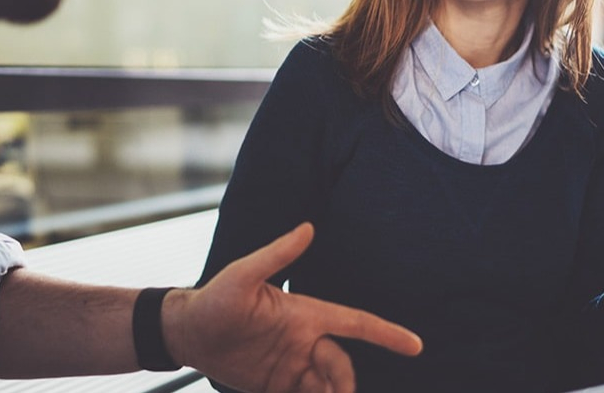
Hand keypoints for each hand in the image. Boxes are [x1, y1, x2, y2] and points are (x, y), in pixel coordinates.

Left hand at [163, 223, 422, 392]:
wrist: (186, 333)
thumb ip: (276, 255)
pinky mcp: (278, 386)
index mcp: (306, 315)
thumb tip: (307, 227)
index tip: (416, 346)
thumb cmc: (214, 298)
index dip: (387, 334)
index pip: (356, 323)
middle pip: (341, 365)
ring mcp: (293, 365)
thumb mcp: (242, 274)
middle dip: (343, 384)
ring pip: (328, 386)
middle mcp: (306, 340)